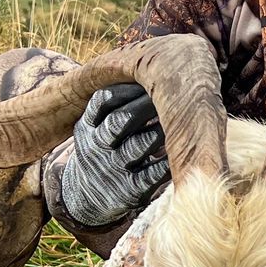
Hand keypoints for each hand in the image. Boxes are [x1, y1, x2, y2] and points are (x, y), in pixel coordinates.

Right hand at [57, 84, 169, 227]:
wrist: (86, 198)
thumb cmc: (103, 151)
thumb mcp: (94, 129)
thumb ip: (112, 105)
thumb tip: (150, 68)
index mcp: (87, 128)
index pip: (102, 101)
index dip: (126, 89)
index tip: (147, 77)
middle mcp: (96, 148)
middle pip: (119, 122)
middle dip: (145, 106)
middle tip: (168, 95)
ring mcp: (113, 170)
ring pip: (136, 146)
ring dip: (159, 131)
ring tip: (178, 119)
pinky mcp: (130, 192)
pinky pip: (151, 175)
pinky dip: (166, 161)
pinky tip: (179, 149)